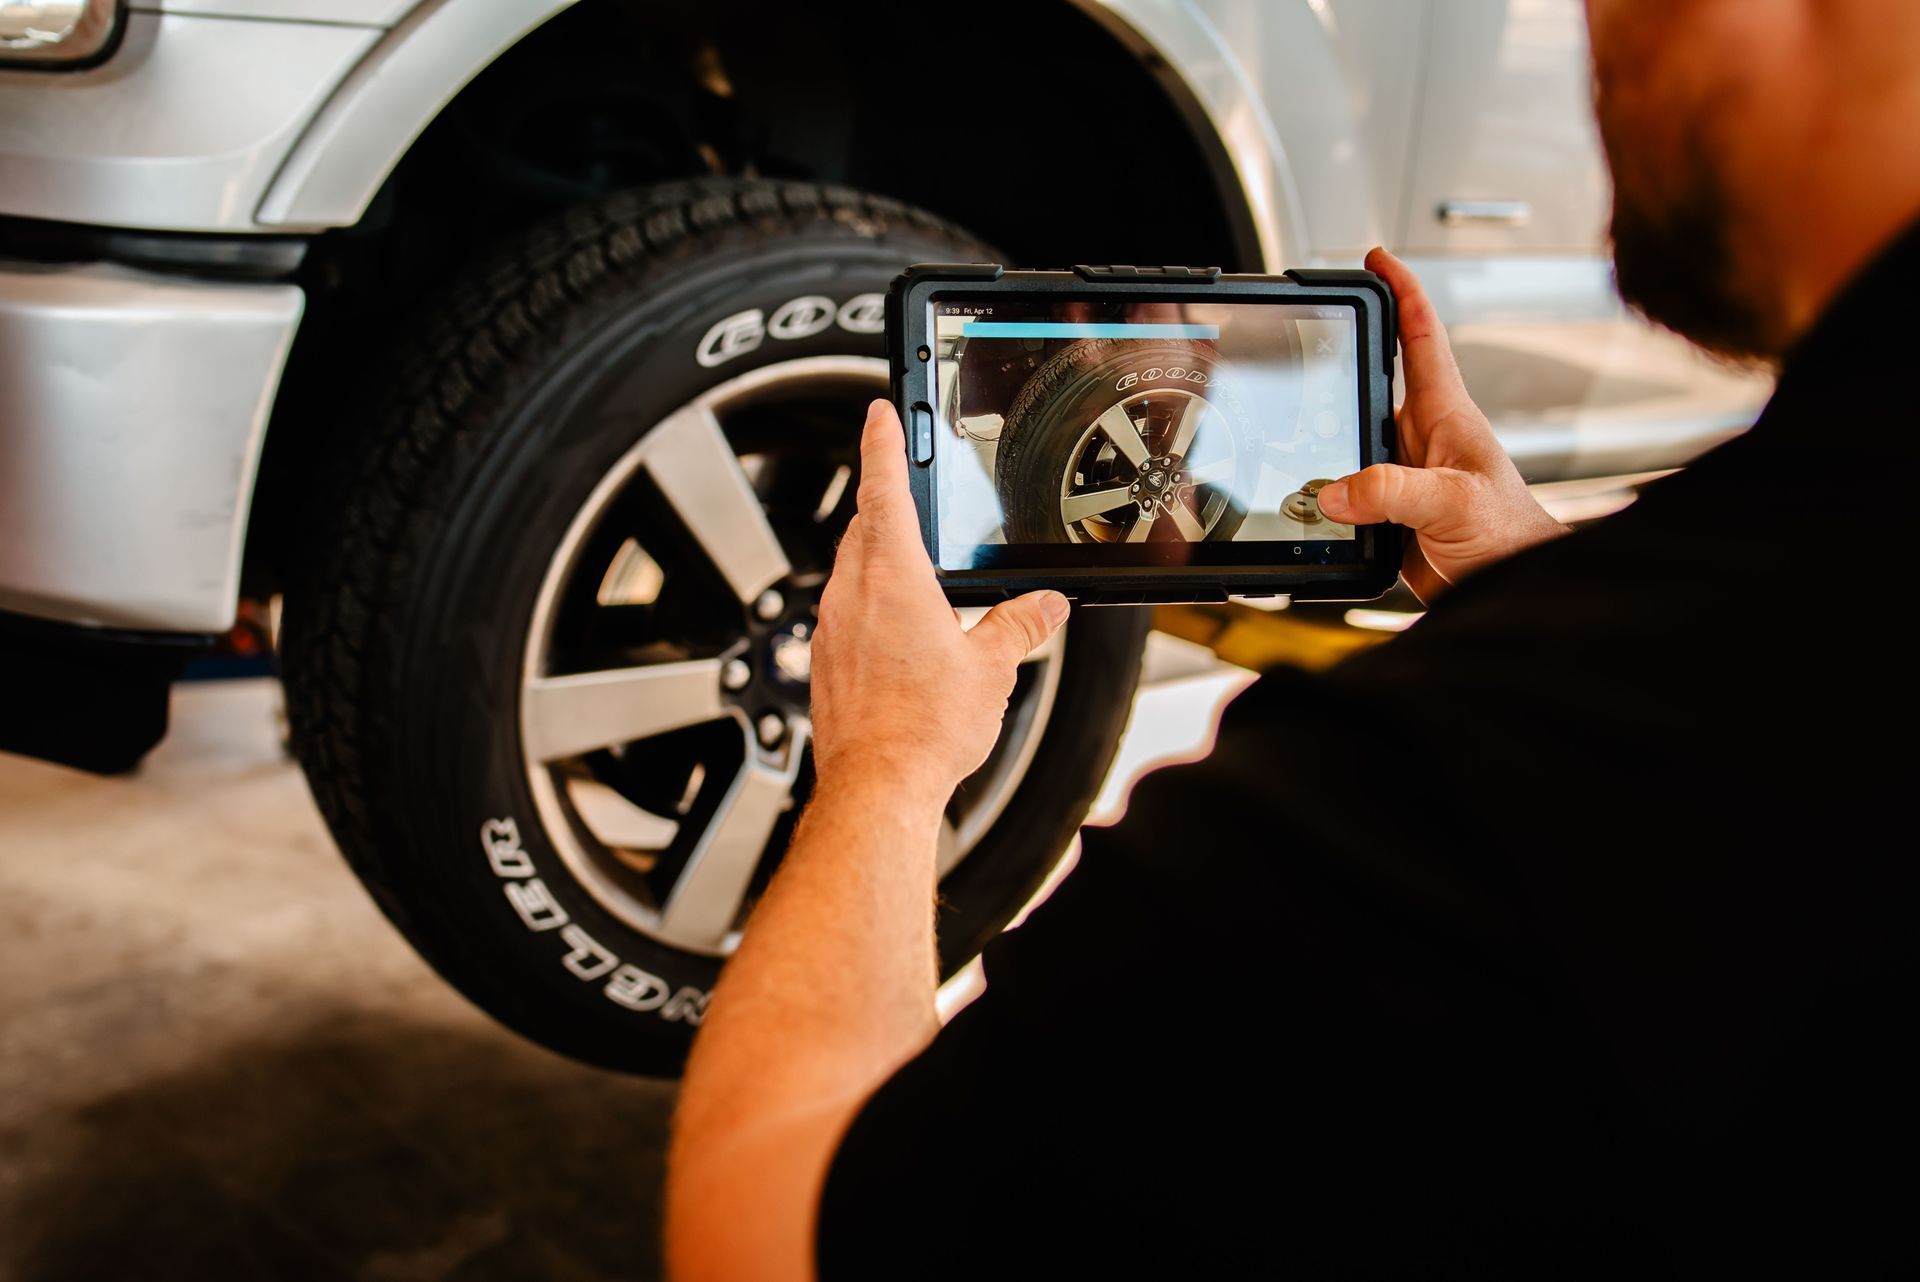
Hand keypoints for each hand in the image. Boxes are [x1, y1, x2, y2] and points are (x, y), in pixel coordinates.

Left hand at [810, 401, 1069, 801]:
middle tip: (906, 491)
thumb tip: (1045, 605)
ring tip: (914, 573)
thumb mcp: (992, 668)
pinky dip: (868, 606)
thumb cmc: (924, 729)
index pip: (885, 489)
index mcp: (893, 577)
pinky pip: (844, 614)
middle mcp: (852, 594)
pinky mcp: (823, 662)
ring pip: (851, 571)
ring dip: (877, 560)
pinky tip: (895, 635)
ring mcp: (830, 629)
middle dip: (885, 505)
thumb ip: (1019, 625)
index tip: (881, 412)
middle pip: (864, 527)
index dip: (884, 444)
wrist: (876, 787)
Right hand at [1317, 247, 1569, 601]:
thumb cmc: (1511, 539)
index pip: (1421, 336)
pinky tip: (1302, 504)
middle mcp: (1421, 439)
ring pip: (1347, 443)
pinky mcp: (1389, 515)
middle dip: (1335, 365)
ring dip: (1319, 444)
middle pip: (1369, 384)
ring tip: (1285, 438)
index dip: (1399, 290)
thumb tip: (1333, 490)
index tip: (1376, 258)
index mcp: (1446, 416)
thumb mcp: (1453, 504)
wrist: (1513, 591)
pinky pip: (1343, 494)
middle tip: (1299, 345)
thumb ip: (1392, 492)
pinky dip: (1319, 498)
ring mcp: (1403, 477)